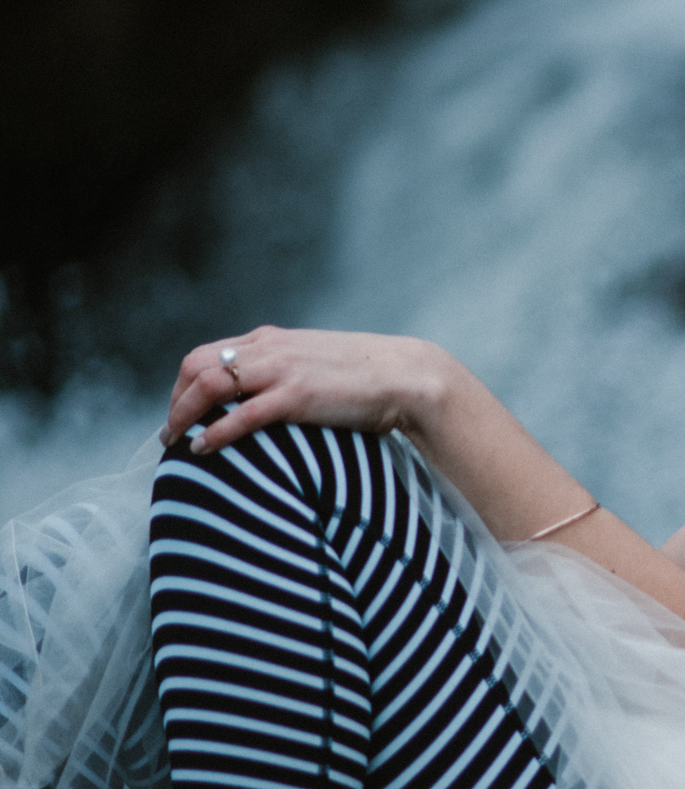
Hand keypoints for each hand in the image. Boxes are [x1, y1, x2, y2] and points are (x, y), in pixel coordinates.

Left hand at [162, 327, 457, 455]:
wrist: (408, 377)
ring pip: (210, 385)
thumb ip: (287, 374)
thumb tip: (268, 401)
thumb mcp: (317, 366)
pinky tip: (203, 449)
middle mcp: (270, 348)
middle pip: (197, 366)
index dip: (183, 386)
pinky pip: (242, 413)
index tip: (180, 414)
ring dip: (184, 415)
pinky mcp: (298, 395)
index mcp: (272, 340)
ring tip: (176, 443)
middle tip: (171, 433)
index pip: (207, 355)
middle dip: (175, 400)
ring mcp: (283, 370)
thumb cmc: (369, 379)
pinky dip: (216, 431)